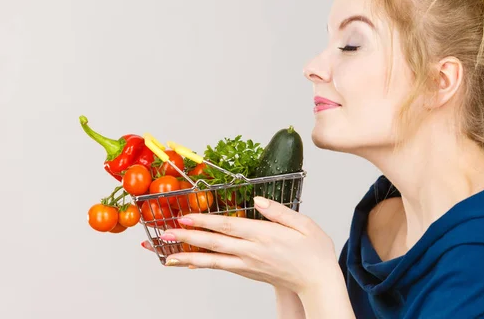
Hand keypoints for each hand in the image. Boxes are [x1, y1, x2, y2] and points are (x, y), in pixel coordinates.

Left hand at [141, 197, 338, 294]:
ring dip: (188, 256)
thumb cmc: (314, 251)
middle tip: (165, 233)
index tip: (186, 216)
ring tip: (167, 254)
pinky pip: (221, 267)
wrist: (318, 282)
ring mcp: (248, 264)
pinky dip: (203, 265)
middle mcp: (252, 251)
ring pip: (213, 260)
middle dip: (187, 237)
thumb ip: (278, 211)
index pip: (228, 226)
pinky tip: (190, 262)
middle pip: (214, 243)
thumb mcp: (304, 224)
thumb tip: (257, 200)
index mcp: (264, 236)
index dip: (205, 221)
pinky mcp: (248, 272)